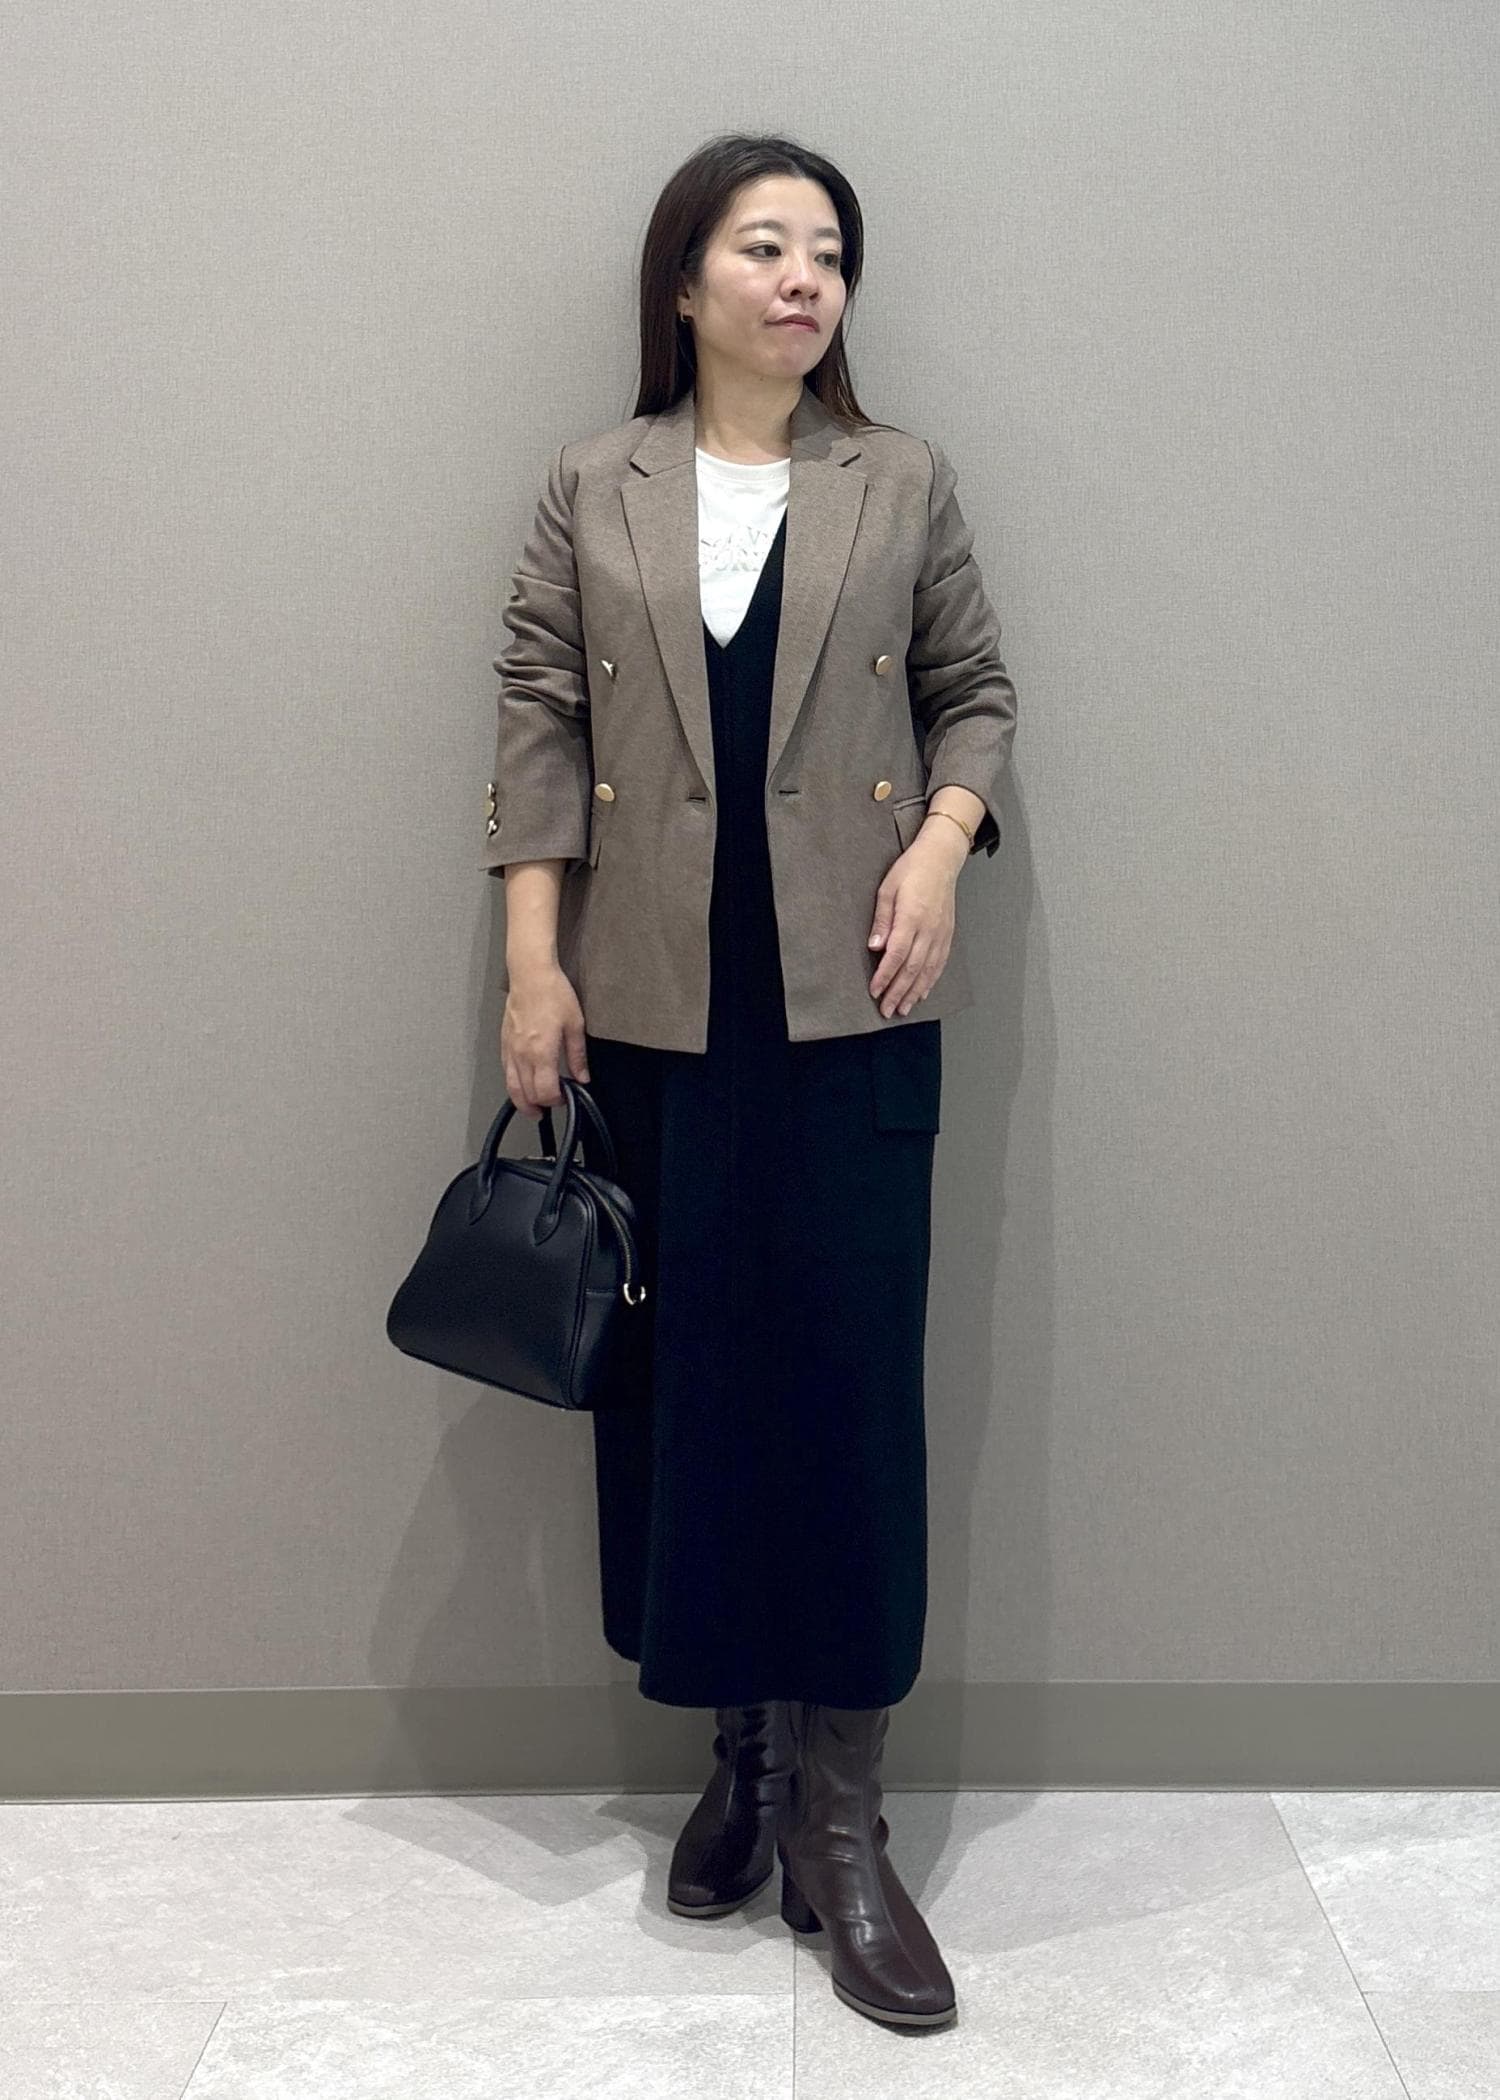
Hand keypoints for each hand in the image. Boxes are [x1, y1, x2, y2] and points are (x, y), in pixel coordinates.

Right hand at [500, 963, 590, 1117]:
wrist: (530, 974)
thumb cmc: (553, 994)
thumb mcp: (575, 1025)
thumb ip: (577, 1056)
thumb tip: (582, 1077)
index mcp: (542, 1052)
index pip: (546, 1091)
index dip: (556, 1101)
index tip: (566, 1098)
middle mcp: (522, 1055)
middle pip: (527, 1094)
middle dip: (540, 1105)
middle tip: (552, 1106)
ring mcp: (510, 1049)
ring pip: (512, 1087)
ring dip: (522, 1102)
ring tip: (533, 1109)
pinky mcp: (504, 1043)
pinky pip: (506, 1072)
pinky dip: (513, 1084)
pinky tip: (521, 1086)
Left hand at [866, 821, 966, 1016]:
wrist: (941, 859)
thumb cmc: (911, 870)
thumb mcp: (887, 889)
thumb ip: (882, 920)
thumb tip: (875, 947)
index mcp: (912, 917)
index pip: (897, 954)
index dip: (885, 976)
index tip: (874, 991)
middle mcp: (929, 929)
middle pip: (912, 969)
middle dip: (898, 992)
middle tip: (886, 1010)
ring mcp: (941, 934)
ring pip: (928, 971)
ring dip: (914, 992)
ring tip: (903, 1009)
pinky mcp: (947, 935)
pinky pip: (939, 964)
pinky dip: (931, 981)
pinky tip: (923, 993)